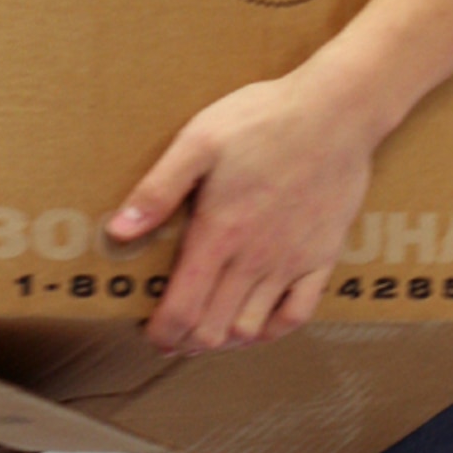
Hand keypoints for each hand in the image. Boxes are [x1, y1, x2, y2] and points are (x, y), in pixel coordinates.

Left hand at [106, 65, 375, 354]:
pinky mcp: (322, 257)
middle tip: (173, 330)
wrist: (334, 112)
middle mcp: (253, 259)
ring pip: (251, 328)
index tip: (149, 332)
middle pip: (213, 330)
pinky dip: (273, 329)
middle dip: (185, 340)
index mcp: (218, 234)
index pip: (183, 310)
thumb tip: (118, 231)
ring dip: (224, 339)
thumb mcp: (199, 140)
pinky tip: (259, 322)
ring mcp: (291, 262)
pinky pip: (298, 314)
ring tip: (208, 329)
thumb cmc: (262, 119)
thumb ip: (159, 189)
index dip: (161, 332)